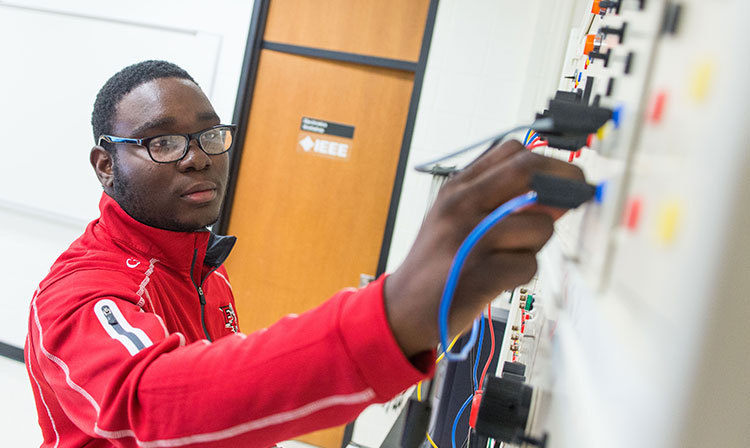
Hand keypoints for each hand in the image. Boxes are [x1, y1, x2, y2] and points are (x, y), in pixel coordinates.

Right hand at [384, 139, 584, 356]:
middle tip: (578, 197)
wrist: (403, 306)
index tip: (565, 177)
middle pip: (529, 171)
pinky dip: (521, 274)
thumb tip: (558, 192)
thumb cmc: (438, 262)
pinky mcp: (480, 273)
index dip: (549, 161)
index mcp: (457, 188)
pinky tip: (499, 279)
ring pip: (539, 225)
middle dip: (565, 184)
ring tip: (508, 256)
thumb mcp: (458, 219)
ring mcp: (470, 238)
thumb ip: (501, 201)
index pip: (512, 152)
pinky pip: (529, 265)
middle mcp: (461, 205)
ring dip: (536, 245)